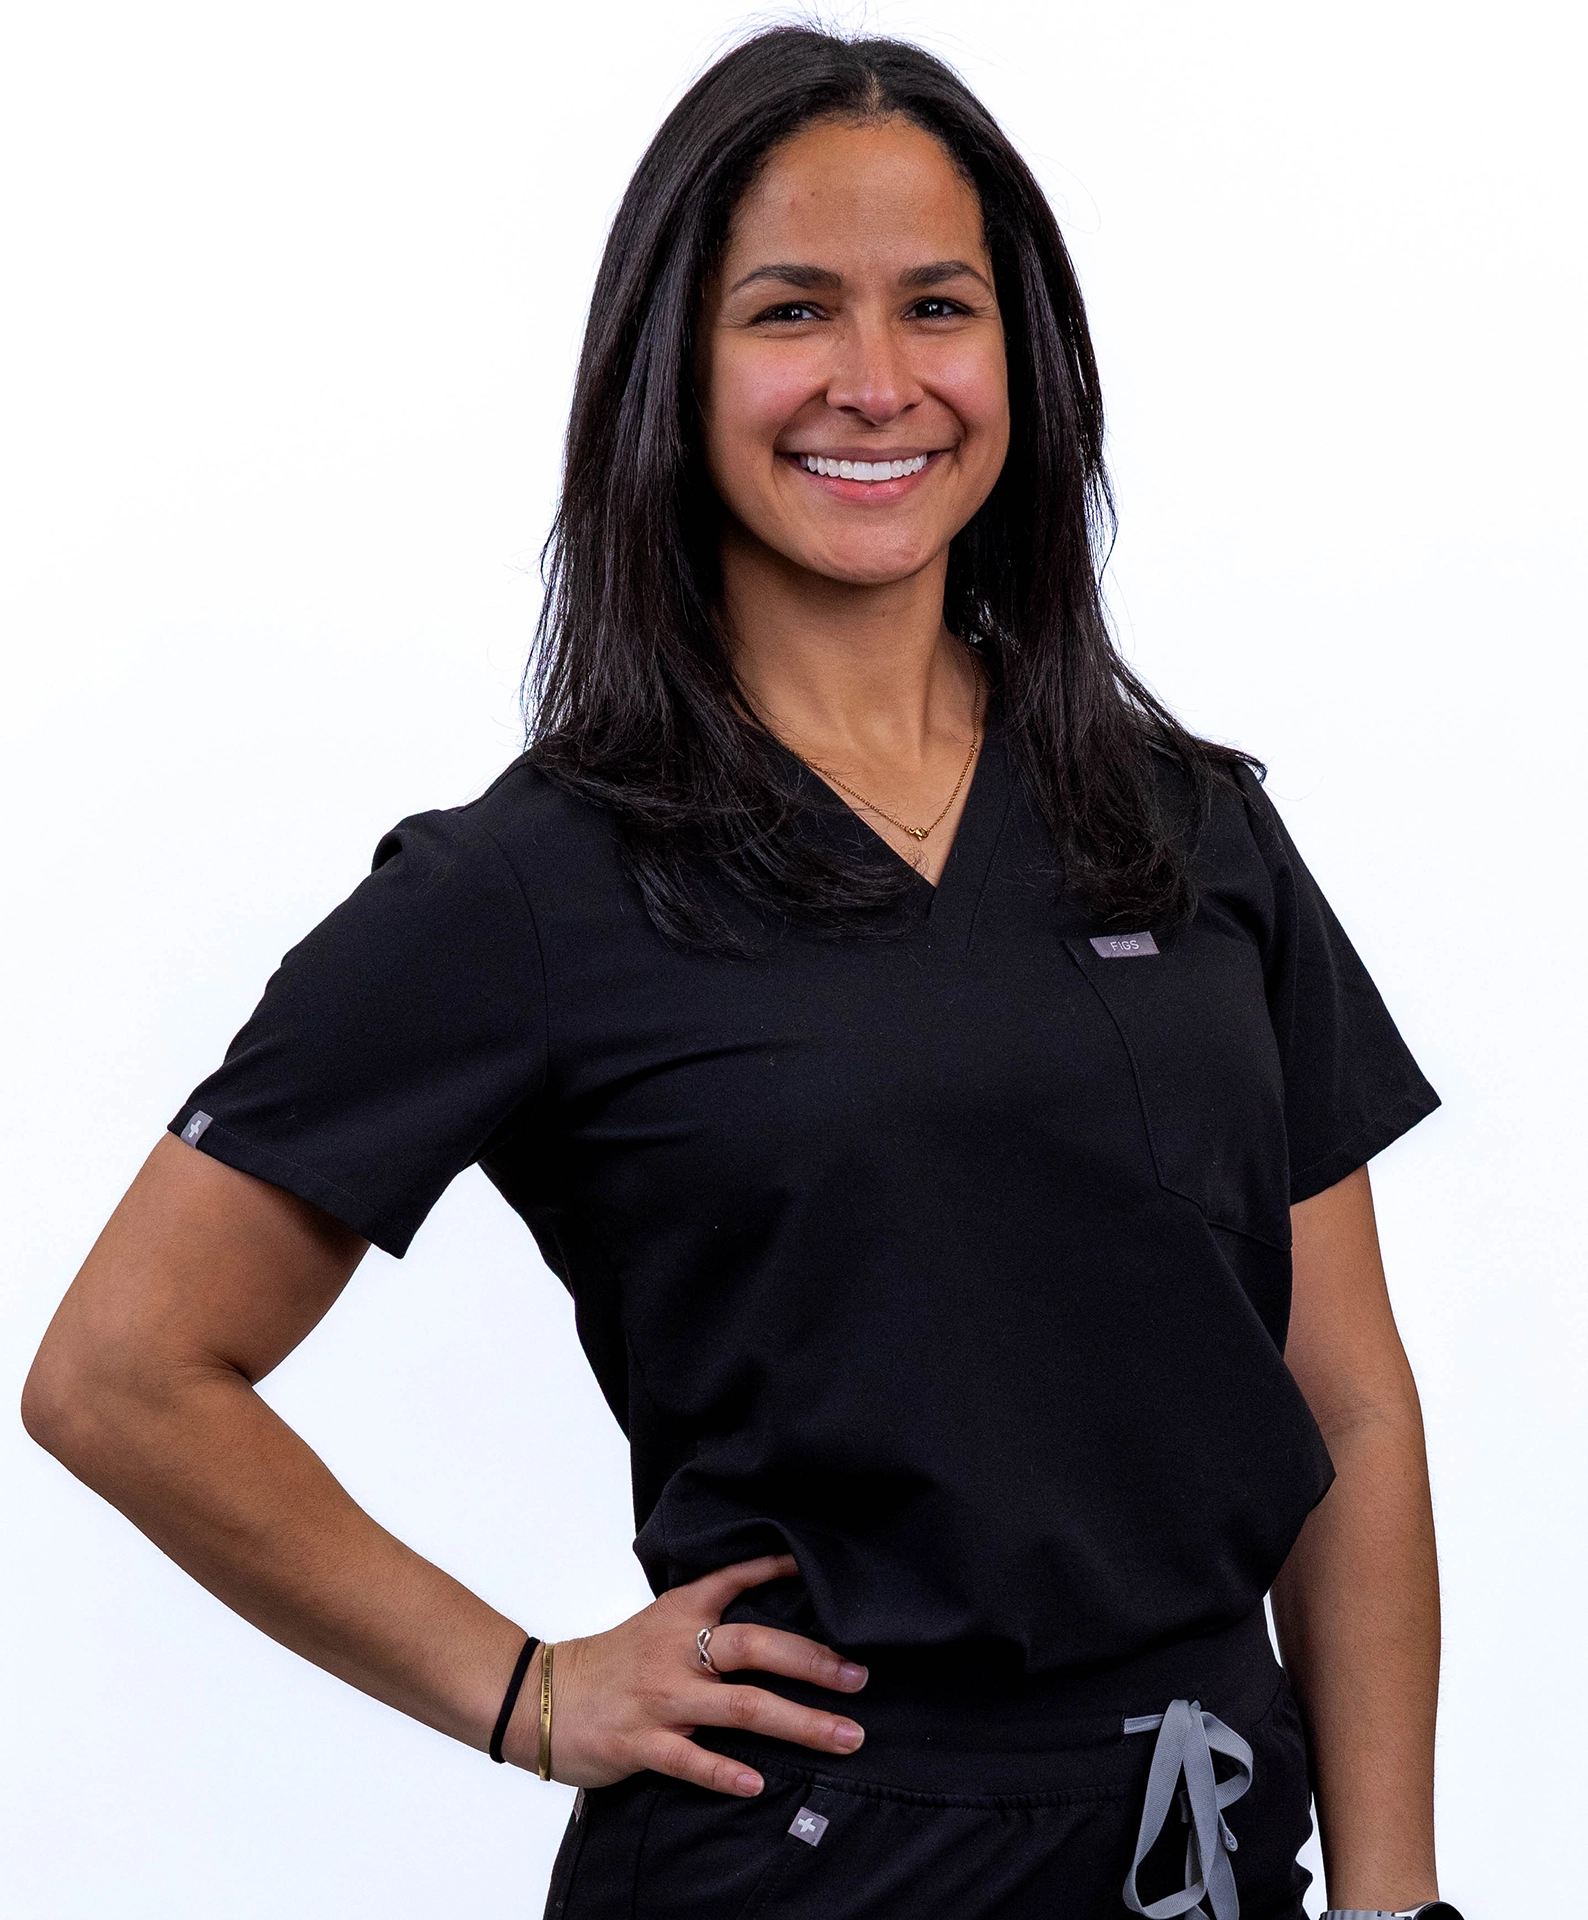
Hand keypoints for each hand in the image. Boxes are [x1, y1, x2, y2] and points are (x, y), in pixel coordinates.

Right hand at [508, 1553, 867, 1795]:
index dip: (778, 1568)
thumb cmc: (608, 1664)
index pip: (735, 1579)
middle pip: (755, 1646)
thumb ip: (705, 1620)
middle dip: (813, 1662)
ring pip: (740, 1708)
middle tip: (859, 1677)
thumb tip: (769, 1620)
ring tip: (844, 1736)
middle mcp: (675, 1651)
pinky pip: (691, 1760)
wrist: (538, 1698)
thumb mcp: (657, 1624)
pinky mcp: (641, 1743)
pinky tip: (759, 1783)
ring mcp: (660, 1698)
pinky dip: (727, 1771)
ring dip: (799, 1722)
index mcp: (679, 1613)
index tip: (821, 1567)